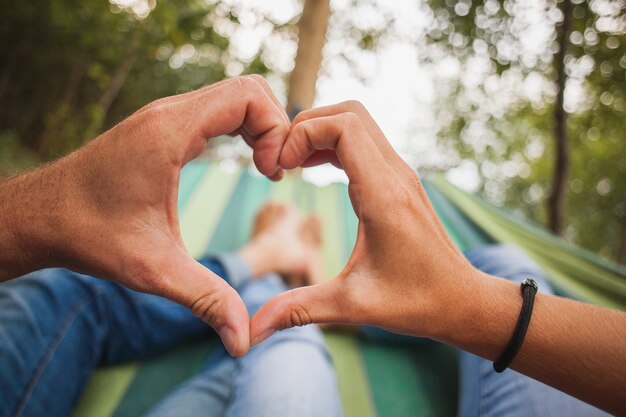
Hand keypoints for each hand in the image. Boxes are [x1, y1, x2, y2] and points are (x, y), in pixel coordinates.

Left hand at [1, 75, 289, 355]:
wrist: (39, 217)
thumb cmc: (89, 235)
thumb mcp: (153, 270)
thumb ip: (205, 299)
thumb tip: (244, 340)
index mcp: (170, 133)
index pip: (248, 96)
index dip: (275, 131)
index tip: (271, 175)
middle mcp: (168, 114)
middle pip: (249, 89)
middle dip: (275, 126)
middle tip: (274, 171)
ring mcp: (164, 117)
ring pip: (233, 96)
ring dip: (260, 126)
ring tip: (264, 168)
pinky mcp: (161, 127)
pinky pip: (215, 110)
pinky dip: (241, 128)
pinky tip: (243, 162)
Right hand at [250, 101, 483, 344]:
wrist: (461, 301)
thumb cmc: (415, 302)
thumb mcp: (352, 306)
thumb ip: (299, 310)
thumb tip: (251, 329)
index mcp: (383, 195)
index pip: (344, 126)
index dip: (303, 134)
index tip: (280, 167)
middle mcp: (396, 175)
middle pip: (350, 113)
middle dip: (307, 126)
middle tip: (281, 161)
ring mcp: (402, 175)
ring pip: (359, 123)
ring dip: (321, 133)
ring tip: (292, 164)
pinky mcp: (401, 182)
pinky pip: (365, 143)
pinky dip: (335, 145)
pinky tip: (314, 170)